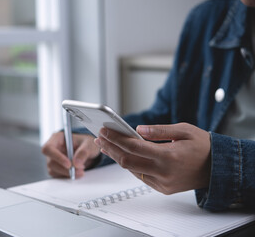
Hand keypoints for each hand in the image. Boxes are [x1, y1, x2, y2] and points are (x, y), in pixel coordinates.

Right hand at [42, 132, 100, 177]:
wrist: (89, 151)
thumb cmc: (86, 143)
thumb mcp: (89, 144)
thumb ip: (83, 152)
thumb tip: (76, 163)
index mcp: (57, 138)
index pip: (49, 148)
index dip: (57, 157)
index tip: (69, 164)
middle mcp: (53, 149)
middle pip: (50, 162)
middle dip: (65, 169)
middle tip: (79, 171)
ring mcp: (53, 159)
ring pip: (53, 170)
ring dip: (67, 174)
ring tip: (81, 170)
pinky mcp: (56, 168)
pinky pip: (58, 176)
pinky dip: (67, 176)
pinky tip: (77, 172)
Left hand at [94, 123, 210, 193]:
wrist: (218, 168)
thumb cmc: (203, 146)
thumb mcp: (184, 130)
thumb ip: (159, 130)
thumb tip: (137, 130)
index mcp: (169, 156)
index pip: (134, 147)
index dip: (116, 139)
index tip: (105, 130)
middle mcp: (163, 172)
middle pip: (127, 161)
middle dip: (111, 148)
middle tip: (100, 137)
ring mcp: (162, 183)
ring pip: (131, 170)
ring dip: (117, 157)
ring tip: (106, 144)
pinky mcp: (162, 188)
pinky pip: (140, 176)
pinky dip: (129, 165)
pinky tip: (122, 155)